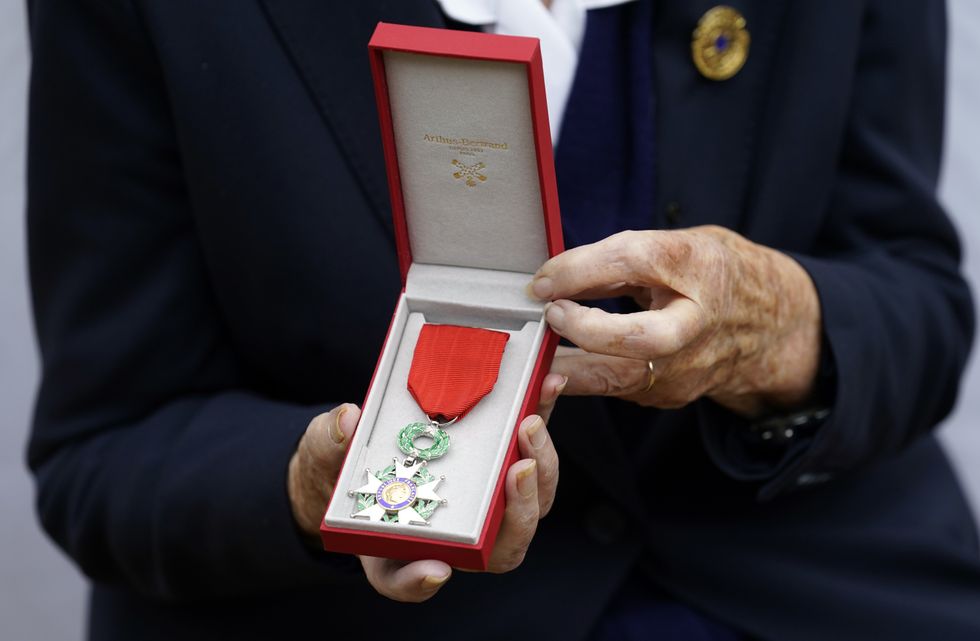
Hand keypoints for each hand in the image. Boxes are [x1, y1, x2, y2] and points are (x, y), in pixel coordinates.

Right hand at [287, 372, 564, 602]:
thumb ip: (330, 444)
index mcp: (398, 549)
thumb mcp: (325, 457)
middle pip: (499, 545)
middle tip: (518, 468)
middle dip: (518, 509)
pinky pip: (531, 453)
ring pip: (529, 501)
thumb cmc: (343, 471)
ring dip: (540, 462)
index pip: (410, 579)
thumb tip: (347, 420)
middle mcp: (452, 535)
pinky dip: (542, 422)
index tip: (434, 568)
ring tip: (531, 421)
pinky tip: (546, 386)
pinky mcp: (502, 466)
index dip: (420, 580)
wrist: (364, 457)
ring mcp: (484, 503)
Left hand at [529, 226, 821, 416]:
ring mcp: (688, 365)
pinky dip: (582, 377)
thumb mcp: (676, 246)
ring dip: (569, 364)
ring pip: (621, 377)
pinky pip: (616, 388)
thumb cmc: (713, 275)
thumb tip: (555, 278)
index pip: (636, 260)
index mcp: (700, 266)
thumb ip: (620, 259)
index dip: (581, 268)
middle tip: (552, 314)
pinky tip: (557, 365)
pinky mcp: (670, 393)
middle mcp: (698, 321)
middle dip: (588, 330)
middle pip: (642, 337)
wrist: (769, 323)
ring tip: (538, 347)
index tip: (544, 279)